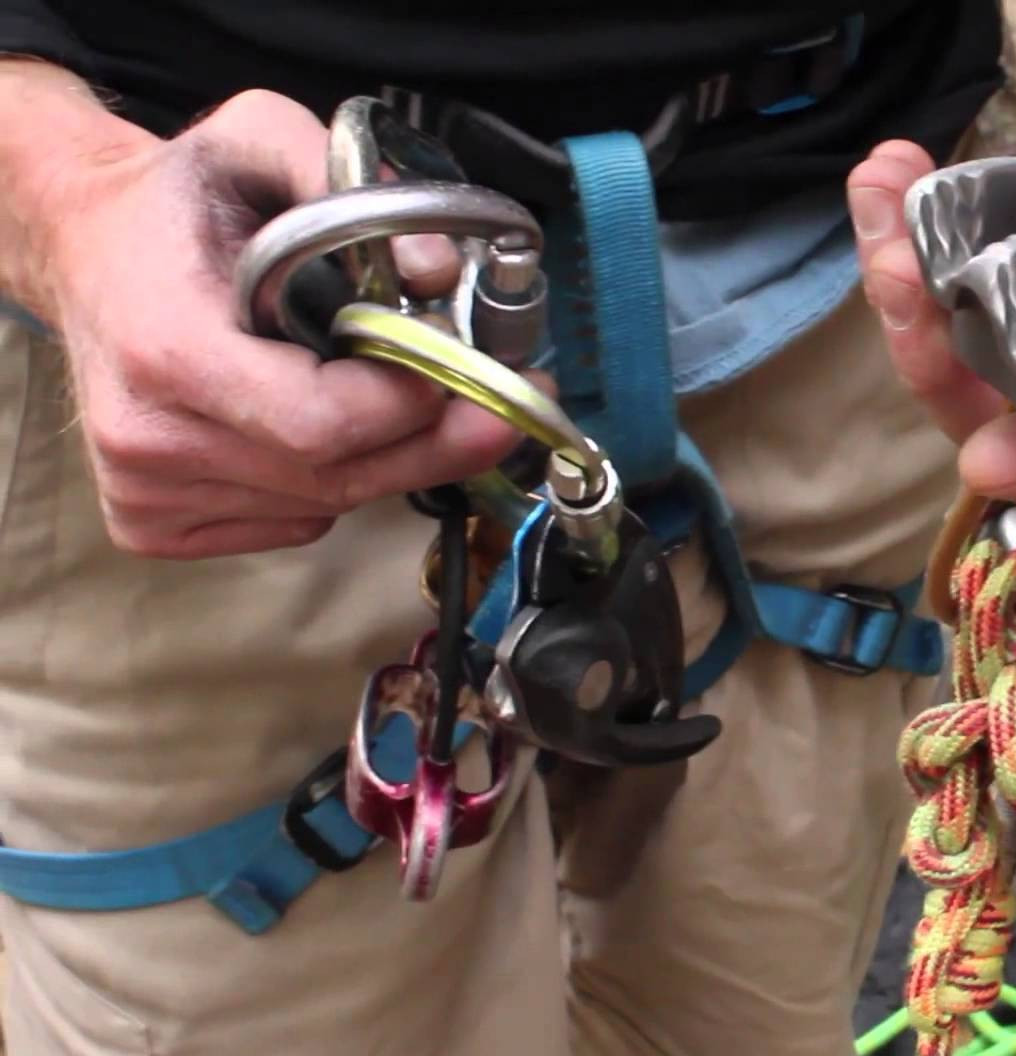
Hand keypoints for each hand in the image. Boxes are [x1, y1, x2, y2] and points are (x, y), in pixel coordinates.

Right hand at [27, 87, 522, 557]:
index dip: (408, 405)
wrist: (83, 244)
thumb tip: (436, 272)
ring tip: (398, 396)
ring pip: (323, 506)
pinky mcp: (150, 523)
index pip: (321, 423)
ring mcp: (143, 490)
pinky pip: (291, 524)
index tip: (462, 368)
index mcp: (164, 347)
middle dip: (434, 442)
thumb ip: (350, 186)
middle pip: (337, 478)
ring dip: (383, 459)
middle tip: (499, 405)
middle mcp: (147, 435)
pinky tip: (317, 424)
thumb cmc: (179, 200)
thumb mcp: (259, 138)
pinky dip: (329, 484)